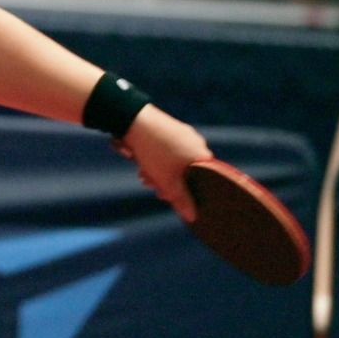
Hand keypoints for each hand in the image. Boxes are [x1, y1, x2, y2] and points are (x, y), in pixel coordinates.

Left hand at [116, 105, 212, 222]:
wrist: (134, 120)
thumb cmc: (155, 153)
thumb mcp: (167, 182)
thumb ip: (181, 200)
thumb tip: (193, 217)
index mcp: (203, 156)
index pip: (200, 181)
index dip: (183, 191)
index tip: (168, 195)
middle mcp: (197, 143)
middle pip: (183, 170)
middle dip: (164, 180)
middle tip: (148, 182)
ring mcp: (184, 132)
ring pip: (172, 159)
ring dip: (156, 168)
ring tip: (141, 170)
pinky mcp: (170, 126)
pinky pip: (166, 146)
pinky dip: (155, 155)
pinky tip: (140, 157)